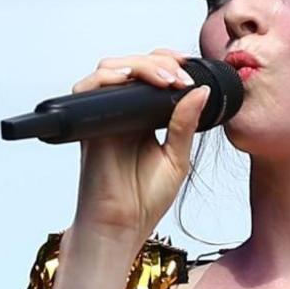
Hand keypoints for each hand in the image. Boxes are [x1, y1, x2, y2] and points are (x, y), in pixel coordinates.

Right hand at [69, 48, 211, 235]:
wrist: (122, 226)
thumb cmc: (146, 199)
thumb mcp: (177, 158)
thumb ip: (185, 123)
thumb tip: (201, 91)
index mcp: (145, 118)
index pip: (152, 75)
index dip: (167, 63)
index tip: (189, 67)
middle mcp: (123, 113)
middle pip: (132, 65)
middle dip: (159, 62)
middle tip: (181, 77)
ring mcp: (105, 116)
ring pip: (111, 69)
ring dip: (139, 66)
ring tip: (165, 79)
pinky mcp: (88, 124)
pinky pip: (89, 88)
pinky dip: (108, 77)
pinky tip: (130, 80)